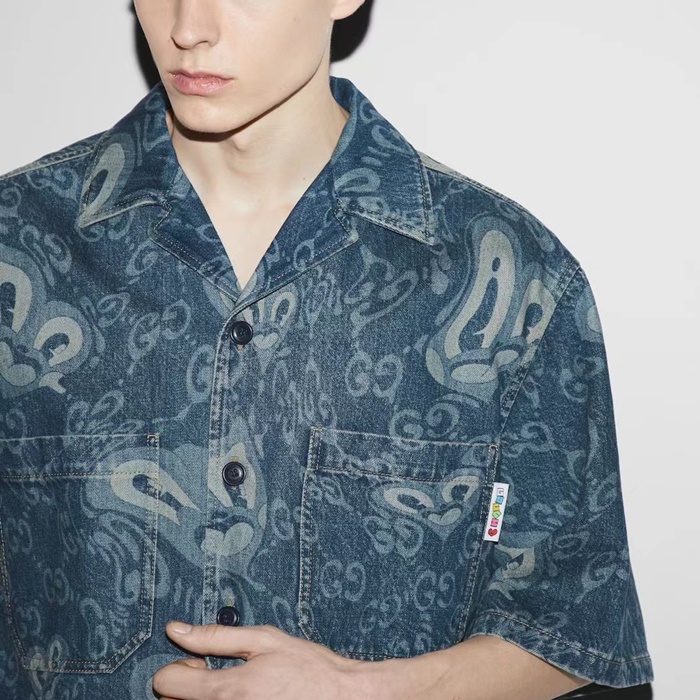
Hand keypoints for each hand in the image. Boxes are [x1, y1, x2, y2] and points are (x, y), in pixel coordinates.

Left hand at [151, 621, 371, 699]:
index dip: (178, 666)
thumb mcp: (264, 639)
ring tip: (229, 688)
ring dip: (200, 699)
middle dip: (187, 685)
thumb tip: (177, 629)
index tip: (199, 661)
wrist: (339, 696)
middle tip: (213, 673)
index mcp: (228, 690)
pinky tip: (242, 698)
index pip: (166, 682)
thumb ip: (216, 636)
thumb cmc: (307, 667)